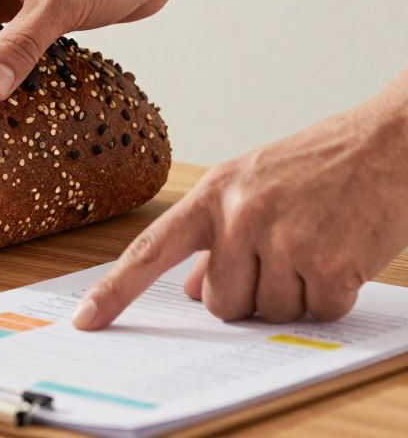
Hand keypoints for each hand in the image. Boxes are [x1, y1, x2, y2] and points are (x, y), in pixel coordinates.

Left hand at [72, 93, 407, 327]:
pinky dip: (331, 297)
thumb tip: (192, 291)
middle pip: (220, 303)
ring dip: (293, 295)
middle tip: (282, 253)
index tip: (85, 321)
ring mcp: (283, 240)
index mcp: (212, 195)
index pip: (149, 251)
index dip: (115, 291)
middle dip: (249, 293)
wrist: (387, 142)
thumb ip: (214, 237)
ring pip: (267, 313)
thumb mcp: (251, 185)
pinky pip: (315, 313)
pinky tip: (340, 256)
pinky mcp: (328, 264)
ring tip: (314, 246)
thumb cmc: (317, 164)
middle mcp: (240, 216)